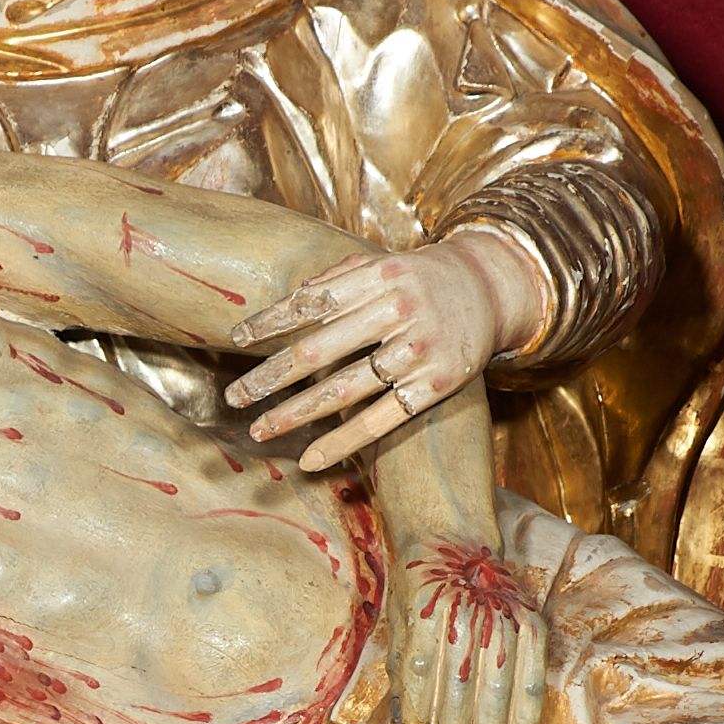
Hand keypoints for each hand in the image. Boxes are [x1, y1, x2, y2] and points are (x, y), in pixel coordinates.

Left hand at [225, 233, 543, 469]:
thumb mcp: (381, 264)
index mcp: (378, 277)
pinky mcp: (435, 385)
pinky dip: (343, 442)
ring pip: (345, 390)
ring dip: (295, 413)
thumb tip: (288, 300)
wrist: (490, 289)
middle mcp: (397, 311)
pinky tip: (310, 459)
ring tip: (259, 429)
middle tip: (233, 397)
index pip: (311, 303)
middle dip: (269, 376)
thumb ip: (336, 278)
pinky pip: (381, 420)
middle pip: (319, 350)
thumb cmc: (419, 278)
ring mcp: (418, 351)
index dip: (270, 322)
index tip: (236, 340)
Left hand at [387, 537, 546, 723]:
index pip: (420, 691)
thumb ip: (402, 675)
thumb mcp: (398, 625)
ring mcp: (503, 625)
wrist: (456, 539)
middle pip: (458, 704)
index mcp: (424, 622)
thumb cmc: (418, 589)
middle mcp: (465, 624)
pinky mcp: (532, 628)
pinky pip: (530, 689)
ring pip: (495, 702)